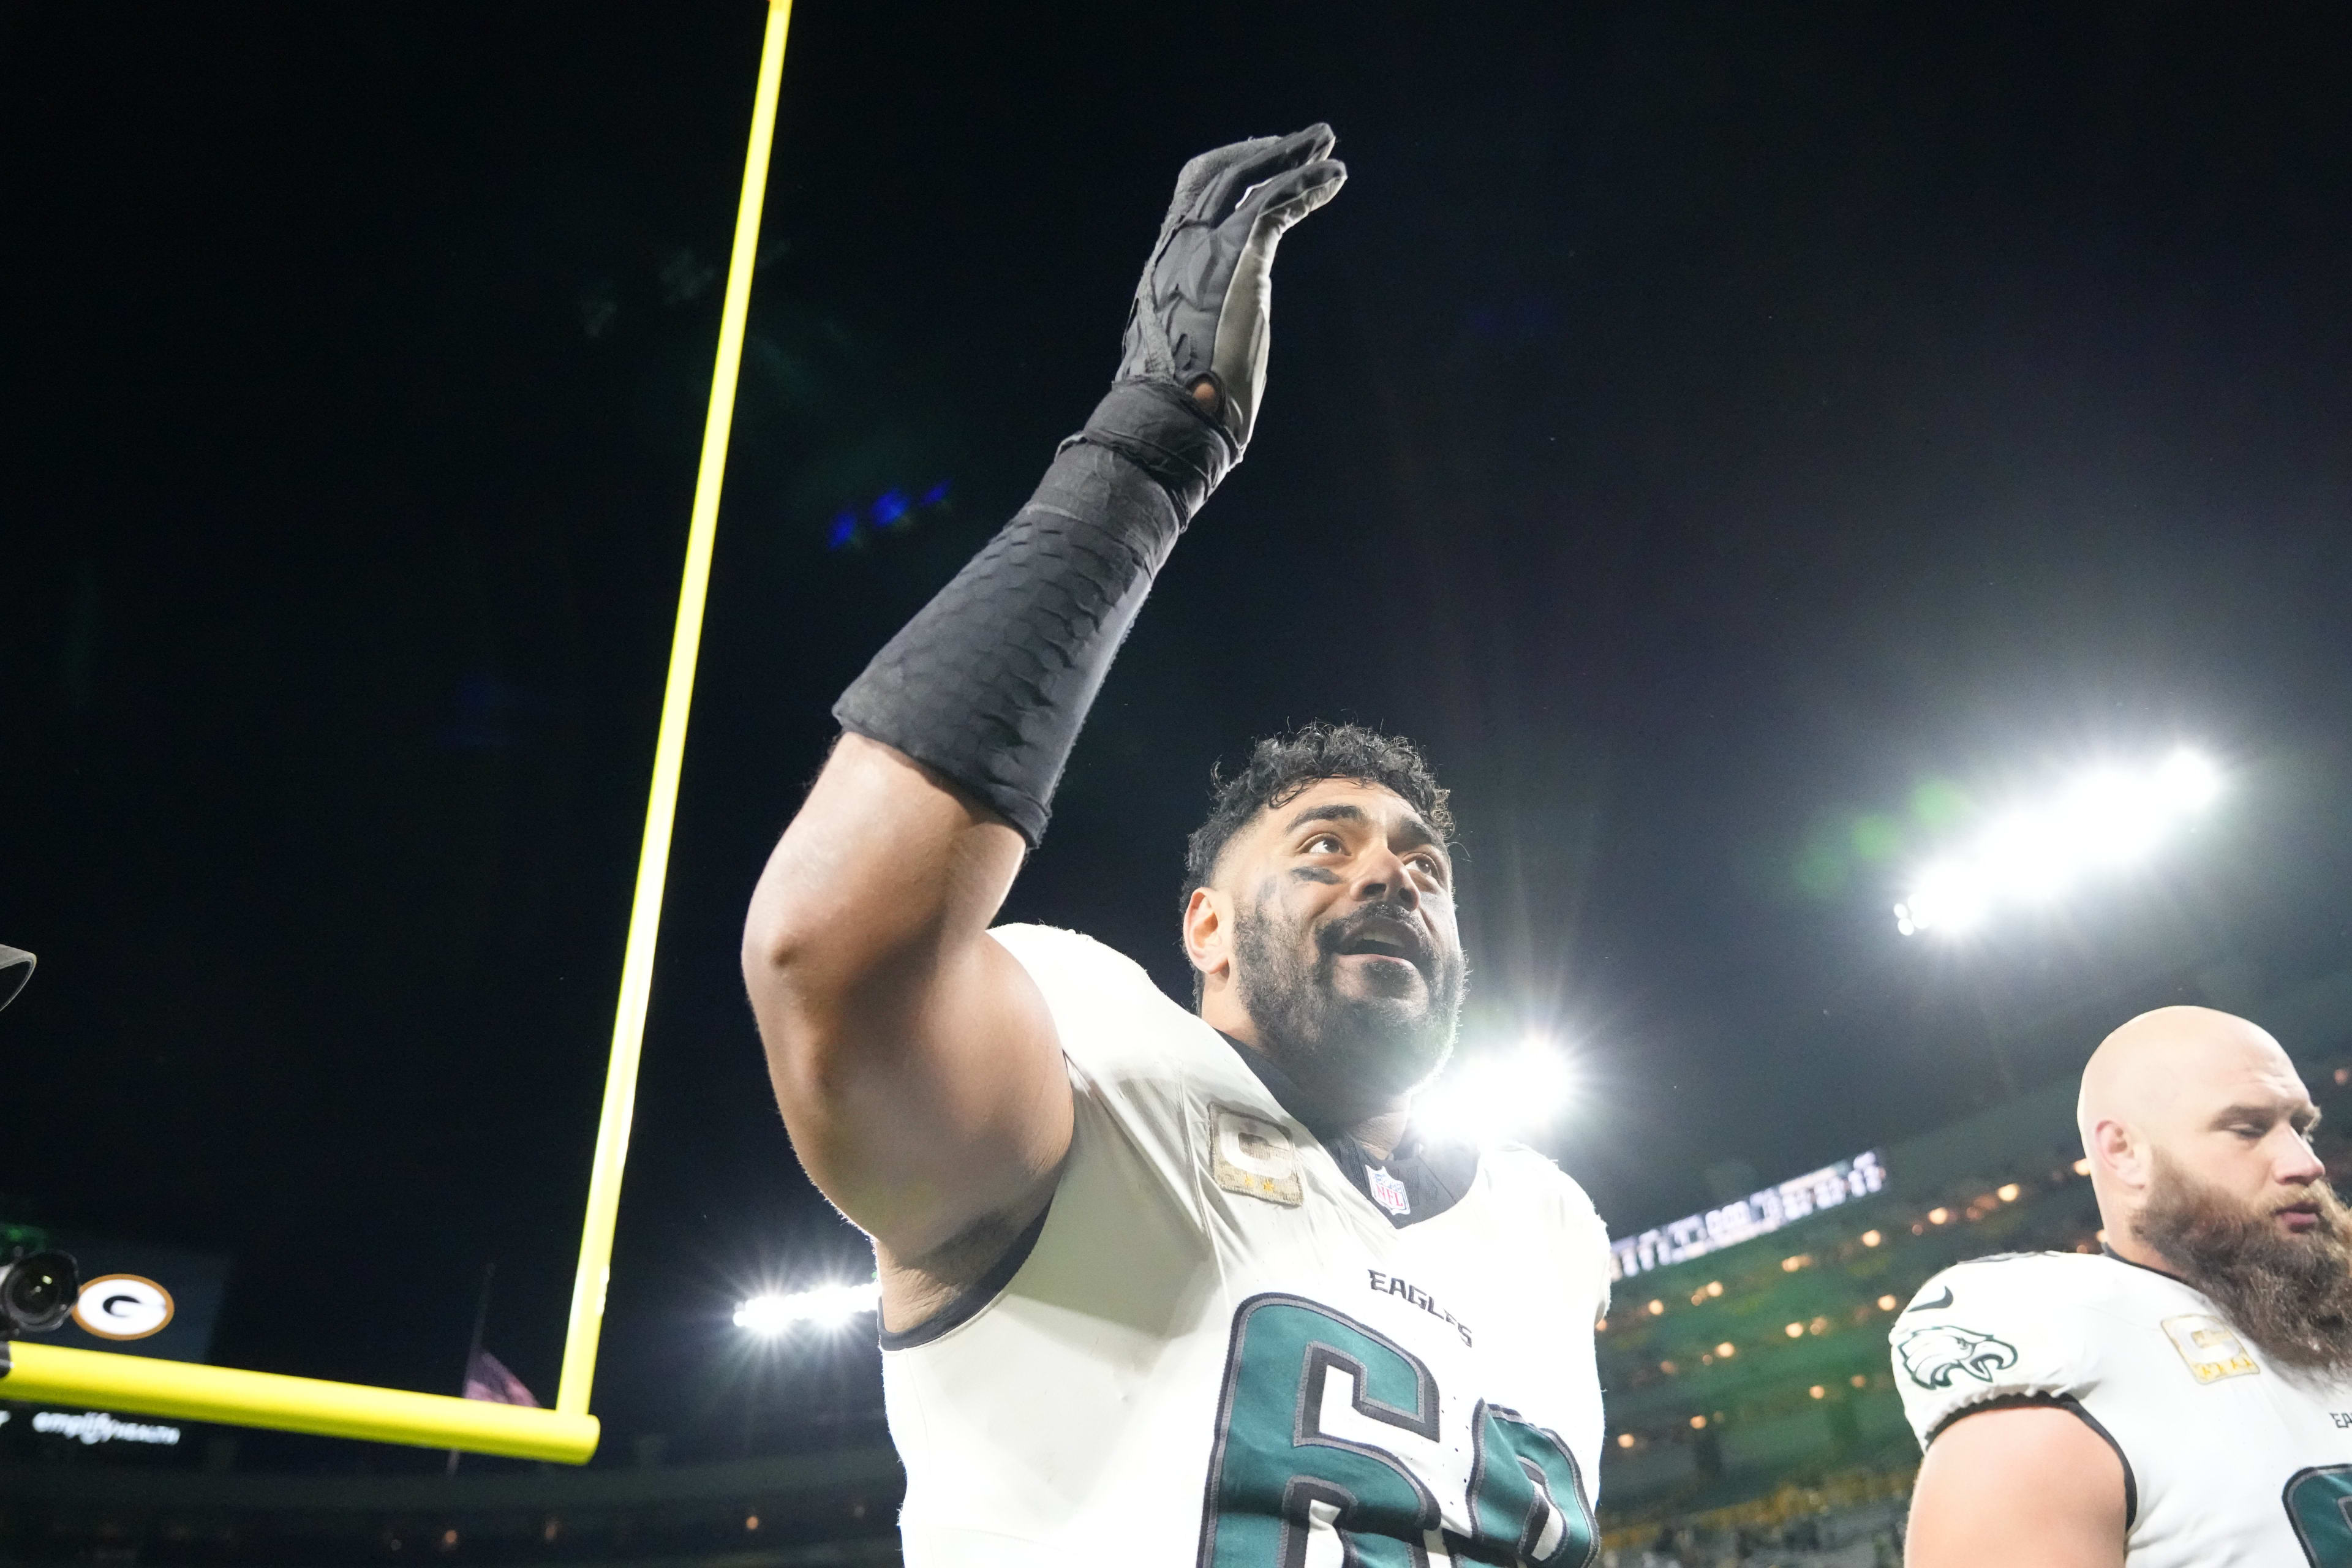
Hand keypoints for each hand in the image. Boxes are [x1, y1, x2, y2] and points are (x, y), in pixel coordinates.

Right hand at [1116, 125, 1345, 448]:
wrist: (1177, 413)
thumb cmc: (1185, 402)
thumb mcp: (1187, 350)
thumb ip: (1201, 326)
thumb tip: (1214, 342)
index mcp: (1167, 266)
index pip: (1194, 198)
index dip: (1228, 173)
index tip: (1262, 165)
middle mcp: (1180, 245)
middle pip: (1222, 175)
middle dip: (1266, 152)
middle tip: (1306, 140)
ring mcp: (1206, 245)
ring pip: (1249, 177)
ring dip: (1293, 156)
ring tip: (1328, 143)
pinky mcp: (1239, 254)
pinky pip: (1275, 202)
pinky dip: (1307, 184)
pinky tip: (1333, 177)